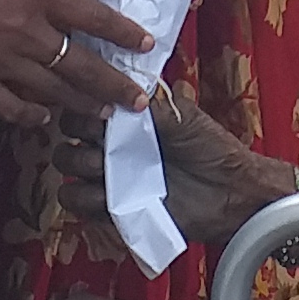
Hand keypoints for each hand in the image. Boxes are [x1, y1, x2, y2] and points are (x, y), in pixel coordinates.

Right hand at [0, 0, 150, 125]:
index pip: (94, 17)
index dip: (124, 32)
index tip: (147, 44)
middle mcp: (26, 30)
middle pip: (83, 63)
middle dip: (116, 83)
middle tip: (140, 98)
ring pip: (53, 90)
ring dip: (83, 103)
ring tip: (104, 113)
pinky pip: (10, 105)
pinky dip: (32, 115)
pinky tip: (45, 118)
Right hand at [52, 85, 287, 248]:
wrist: (231, 193)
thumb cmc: (213, 150)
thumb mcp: (183, 117)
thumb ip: (151, 104)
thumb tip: (124, 89)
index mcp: (127, 123)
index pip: (85, 108)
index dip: (85, 107)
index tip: (102, 111)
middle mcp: (114, 149)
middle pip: (67, 139)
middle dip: (78, 138)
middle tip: (104, 143)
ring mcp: (111, 180)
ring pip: (66, 172)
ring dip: (79, 167)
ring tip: (107, 169)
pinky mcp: (113, 210)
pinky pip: (78, 204)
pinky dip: (84, 198)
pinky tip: (108, 194)